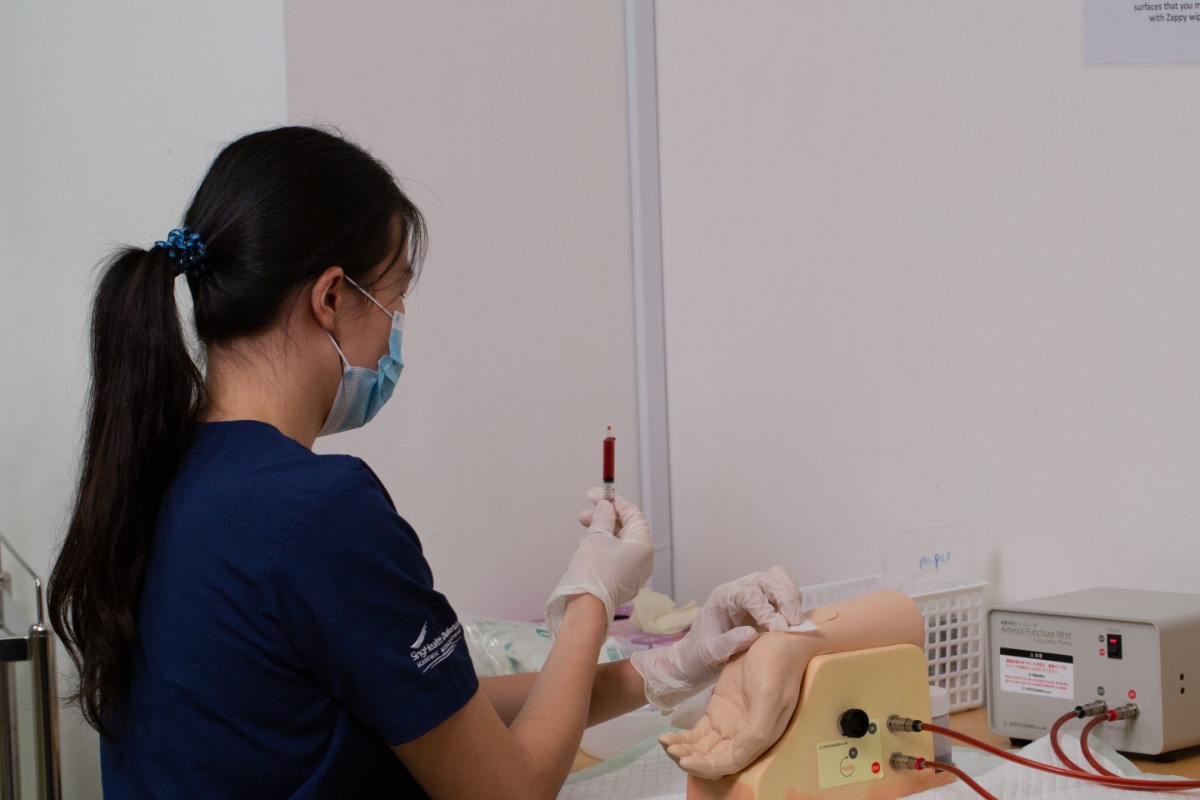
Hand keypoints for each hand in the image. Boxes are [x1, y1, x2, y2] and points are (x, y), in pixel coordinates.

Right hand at [544, 492, 652, 637]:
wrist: (585, 608)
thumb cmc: (593, 570)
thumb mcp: (596, 536)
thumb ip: (602, 517)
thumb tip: (605, 507)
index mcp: (643, 545)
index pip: (633, 514)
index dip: (614, 502)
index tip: (596, 495)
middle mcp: (643, 560)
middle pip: (625, 529)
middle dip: (604, 518)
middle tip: (583, 514)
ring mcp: (634, 573)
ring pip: (618, 544)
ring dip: (600, 533)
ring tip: (583, 533)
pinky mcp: (622, 583)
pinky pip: (615, 558)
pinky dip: (602, 549)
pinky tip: (586, 548)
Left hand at [630, 567, 804, 709]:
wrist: (695, 659)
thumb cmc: (698, 655)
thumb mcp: (708, 653)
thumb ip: (727, 643)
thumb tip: (752, 634)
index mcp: (723, 597)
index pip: (749, 593)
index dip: (765, 609)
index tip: (777, 629)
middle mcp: (739, 590)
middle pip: (769, 578)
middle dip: (785, 596)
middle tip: (794, 622)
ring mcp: (753, 595)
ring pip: (779, 580)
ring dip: (792, 597)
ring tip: (797, 622)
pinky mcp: (765, 606)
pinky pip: (783, 594)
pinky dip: (794, 603)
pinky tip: (795, 623)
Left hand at [658, 632, 806, 778]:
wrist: (777, 639)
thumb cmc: (776, 666)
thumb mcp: (769, 696)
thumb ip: (756, 729)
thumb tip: (738, 757)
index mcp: (759, 737)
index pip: (729, 763)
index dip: (705, 766)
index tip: (684, 758)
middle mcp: (744, 736)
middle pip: (713, 759)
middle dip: (690, 759)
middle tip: (669, 748)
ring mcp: (730, 724)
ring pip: (703, 749)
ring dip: (684, 750)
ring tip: (665, 741)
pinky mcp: (719, 711)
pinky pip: (699, 734)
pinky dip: (684, 738)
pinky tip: (668, 735)